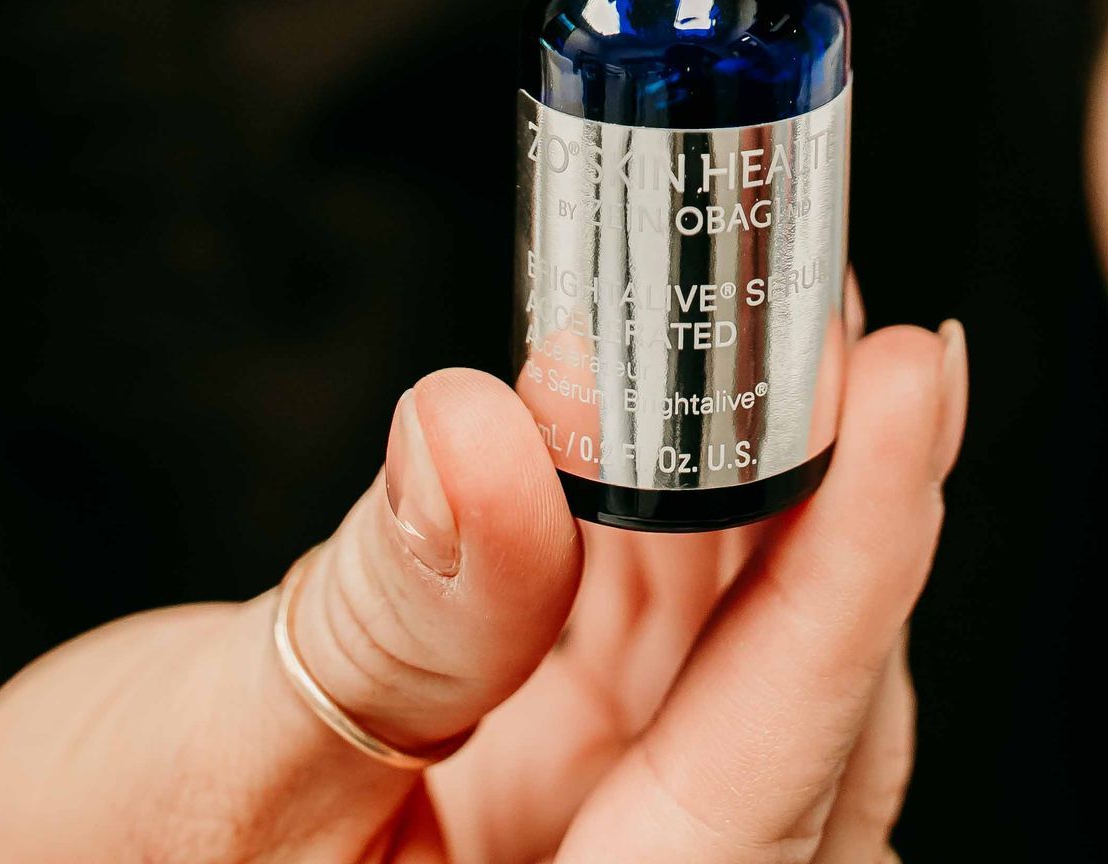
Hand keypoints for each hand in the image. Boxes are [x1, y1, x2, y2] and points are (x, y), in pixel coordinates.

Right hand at [0, 326, 964, 862]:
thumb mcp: (196, 765)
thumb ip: (380, 624)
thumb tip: (500, 430)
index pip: (751, 799)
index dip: (850, 583)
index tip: (911, 389)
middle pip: (793, 731)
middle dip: (838, 509)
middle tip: (857, 313)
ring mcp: (599, 841)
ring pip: (745, 663)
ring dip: (772, 482)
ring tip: (785, 298)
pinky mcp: (572, 770)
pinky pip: (669, 634)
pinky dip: (684, 500)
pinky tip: (688, 381)